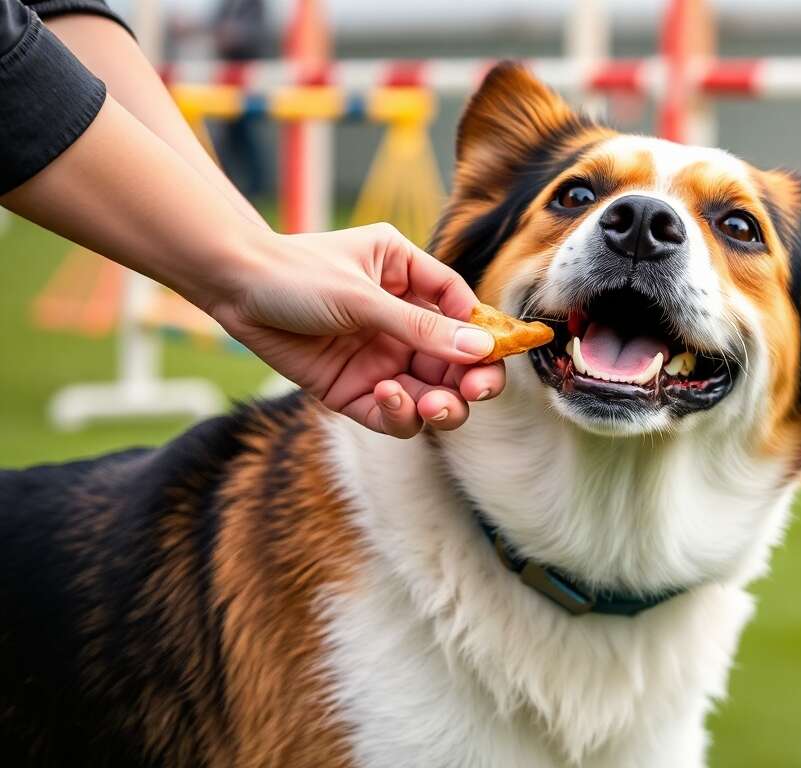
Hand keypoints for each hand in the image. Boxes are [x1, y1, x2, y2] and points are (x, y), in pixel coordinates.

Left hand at [207, 223, 504, 436]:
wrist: (231, 289)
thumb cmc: (294, 273)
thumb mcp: (363, 296)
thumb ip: (420, 327)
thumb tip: (482, 349)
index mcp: (410, 279)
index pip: (463, 309)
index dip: (485, 333)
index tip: (499, 354)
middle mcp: (401, 321)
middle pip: (455, 360)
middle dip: (471, 380)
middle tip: (476, 392)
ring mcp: (380, 358)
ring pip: (431, 393)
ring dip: (441, 404)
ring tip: (435, 406)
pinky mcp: (354, 391)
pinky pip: (392, 414)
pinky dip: (399, 414)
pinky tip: (389, 397)